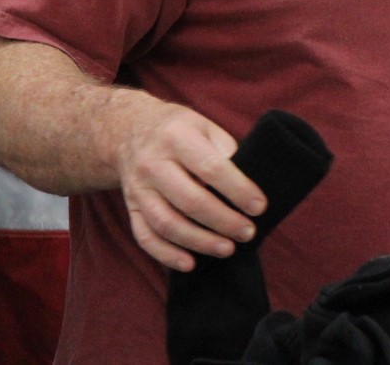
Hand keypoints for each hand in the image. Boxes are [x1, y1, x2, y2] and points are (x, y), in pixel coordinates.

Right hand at [108, 93, 266, 270]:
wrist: (129, 131)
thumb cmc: (180, 130)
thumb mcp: (204, 126)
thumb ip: (225, 151)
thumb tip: (250, 185)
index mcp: (177, 137)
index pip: (211, 168)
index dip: (238, 190)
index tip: (260, 208)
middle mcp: (153, 163)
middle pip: (189, 200)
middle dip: (223, 221)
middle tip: (248, 233)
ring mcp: (138, 188)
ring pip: (167, 223)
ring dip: (199, 241)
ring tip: (228, 249)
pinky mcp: (130, 207)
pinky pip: (145, 236)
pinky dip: (166, 254)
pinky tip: (190, 263)